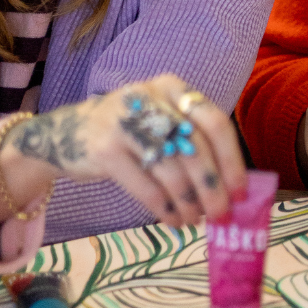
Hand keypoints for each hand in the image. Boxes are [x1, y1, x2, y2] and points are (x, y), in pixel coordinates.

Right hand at [0, 76, 245, 230]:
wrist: (65, 134)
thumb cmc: (129, 133)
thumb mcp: (160, 122)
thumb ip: (192, 144)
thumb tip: (232, 189)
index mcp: (172, 87)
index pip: (214, 123)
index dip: (232, 160)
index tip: (241, 192)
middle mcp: (149, 97)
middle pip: (194, 149)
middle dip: (212, 188)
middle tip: (221, 215)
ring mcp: (124, 122)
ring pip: (171, 170)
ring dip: (188, 203)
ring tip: (192, 220)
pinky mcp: (104, 149)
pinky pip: (146, 187)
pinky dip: (164, 208)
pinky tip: (172, 220)